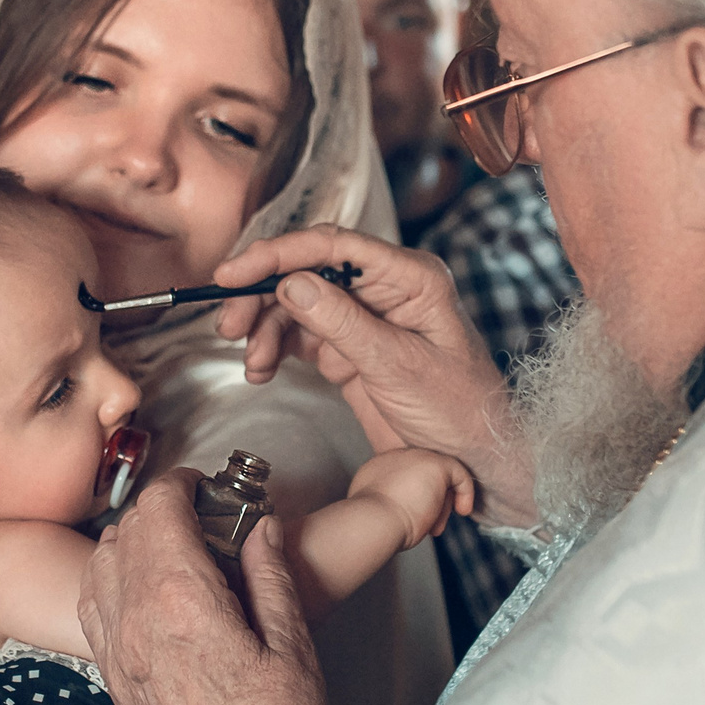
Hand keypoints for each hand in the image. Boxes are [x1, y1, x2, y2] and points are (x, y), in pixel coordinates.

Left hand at [79, 471, 325, 704]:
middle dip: (160, 507)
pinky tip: (140, 587)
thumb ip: (270, 575)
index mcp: (183, 599)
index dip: (180, 485)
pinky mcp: (112, 675)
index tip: (203, 485)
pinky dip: (109, 578)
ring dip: (130, 539)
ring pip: (99, 562)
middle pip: (128, 529)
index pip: (161, 510)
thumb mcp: (291, 641)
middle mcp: (136, 617)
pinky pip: (90, 605)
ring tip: (168, 546)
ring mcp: (116, 648)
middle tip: (197, 513)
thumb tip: (263, 528)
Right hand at [212, 227, 535, 526]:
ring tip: (255, 362)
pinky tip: (263, 369)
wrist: (475, 458)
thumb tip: (292, 283)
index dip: (277, 253)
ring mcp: (365, 317)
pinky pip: (301, 335)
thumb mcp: (398, 365)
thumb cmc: (461, 410)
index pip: (332, 245)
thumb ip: (343, 323)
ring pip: (296, 304)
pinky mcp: (350, 347)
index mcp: (410, 276)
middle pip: (306, 271)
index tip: (234, 272)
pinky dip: (275, 348)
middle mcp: (385, 288)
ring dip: (265, 329)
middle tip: (229, 324)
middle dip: (262, 296)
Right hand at [348, 449, 475, 548]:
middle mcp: (395, 457)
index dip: (413, 498)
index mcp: (378, 468)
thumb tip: (407, 510)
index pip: (404, 477)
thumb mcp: (377, 511)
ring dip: (441, 506)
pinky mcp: (435, 463)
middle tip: (429, 525)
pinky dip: (465, 492)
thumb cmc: (373, 526)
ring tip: (434, 527)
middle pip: (422, 476)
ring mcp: (415, 457)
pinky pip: (458, 473)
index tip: (415, 519)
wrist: (373, 522)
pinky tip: (463, 510)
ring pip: (440, 478)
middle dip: (429, 502)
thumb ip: (390, 503)